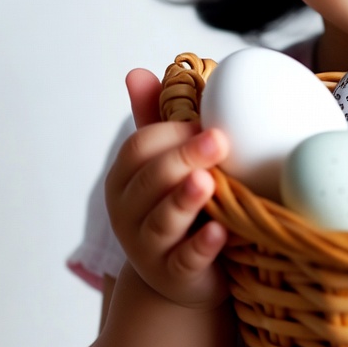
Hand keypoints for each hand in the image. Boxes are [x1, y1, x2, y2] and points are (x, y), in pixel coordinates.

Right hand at [104, 68, 231, 310]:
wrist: (184, 268)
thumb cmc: (177, 198)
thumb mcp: (165, 157)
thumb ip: (155, 117)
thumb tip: (136, 72)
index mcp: (127, 176)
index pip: (140, 146)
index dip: (172, 132)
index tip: (207, 121)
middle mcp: (129, 211)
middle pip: (152, 178)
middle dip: (183, 156)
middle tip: (218, 140)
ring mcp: (148, 246)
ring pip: (163, 220)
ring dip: (186, 199)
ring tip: (208, 182)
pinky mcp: (174, 274)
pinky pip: (185, 259)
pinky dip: (202, 245)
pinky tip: (220, 232)